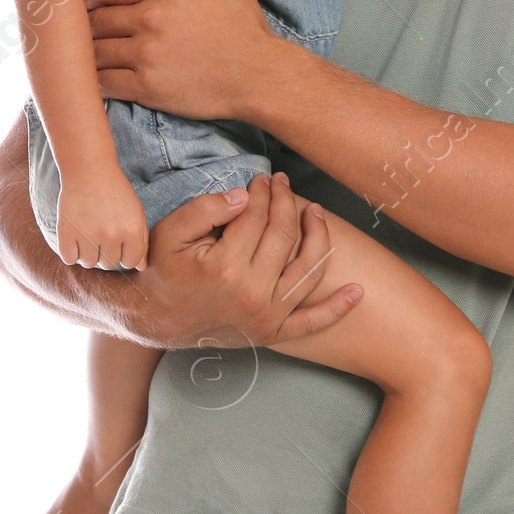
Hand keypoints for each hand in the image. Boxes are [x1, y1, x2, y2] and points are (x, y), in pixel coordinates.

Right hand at [56, 167, 148, 269]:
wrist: (89, 170)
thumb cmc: (116, 191)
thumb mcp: (136, 212)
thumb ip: (142, 240)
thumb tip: (140, 267)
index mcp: (133, 230)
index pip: (130, 262)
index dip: (125, 255)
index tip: (119, 244)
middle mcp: (112, 235)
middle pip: (109, 264)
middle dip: (107, 253)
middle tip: (102, 235)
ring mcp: (88, 235)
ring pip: (89, 263)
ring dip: (89, 254)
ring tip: (88, 236)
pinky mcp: (67, 232)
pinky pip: (69, 259)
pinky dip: (72, 253)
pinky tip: (75, 240)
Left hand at [85, 0, 284, 122]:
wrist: (261, 76)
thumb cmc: (246, 28)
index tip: (81, 4)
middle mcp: (149, 19)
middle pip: (96, 20)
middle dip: (85, 26)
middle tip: (82, 33)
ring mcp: (146, 55)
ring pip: (95, 51)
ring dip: (86, 54)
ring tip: (84, 58)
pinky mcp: (147, 88)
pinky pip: (104, 82)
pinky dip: (93, 82)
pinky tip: (94, 81)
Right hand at [124, 173, 362, 348]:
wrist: (155, 319)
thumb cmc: (162, 272)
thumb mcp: (169, 233)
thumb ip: (205, 209)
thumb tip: (243, 195)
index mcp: (225, 267)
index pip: (256, 217)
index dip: (261, 192)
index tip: (261, 180)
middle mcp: (251, 293)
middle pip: (284, 236)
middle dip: (286, 202)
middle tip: (283, 184)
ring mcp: (266, 316)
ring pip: (307, 269)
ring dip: (319, 235)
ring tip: (317, 212)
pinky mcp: (273, 333)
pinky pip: (312, 322)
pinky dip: (336, 308)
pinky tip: (357, 290)